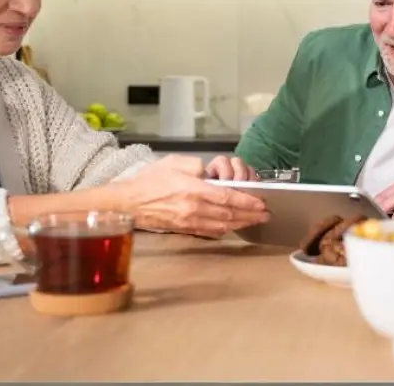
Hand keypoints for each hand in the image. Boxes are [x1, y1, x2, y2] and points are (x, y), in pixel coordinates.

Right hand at [119, 158, 269, 236]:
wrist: (128, 202)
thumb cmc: (149, 180)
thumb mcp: (173, 162)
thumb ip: (195, 166)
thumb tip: (209, 173)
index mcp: (193, 190)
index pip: (227, 197)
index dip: (247, 201)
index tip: (261, 202)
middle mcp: (194, 208)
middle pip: (229, 214)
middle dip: (250, 214)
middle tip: (265, 214)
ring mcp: (189, 221)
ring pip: (222, 225)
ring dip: (241, 224)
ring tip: (255, 221)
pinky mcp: (184, 229)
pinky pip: (210, 231)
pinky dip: (225, 230)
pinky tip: (233, 227)